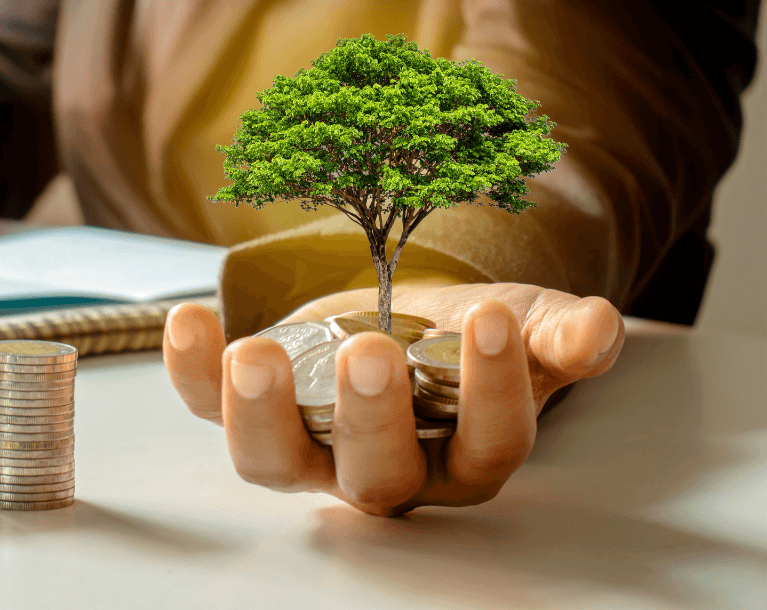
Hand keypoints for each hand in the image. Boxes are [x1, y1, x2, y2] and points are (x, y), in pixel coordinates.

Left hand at [163, 282, 624, 515]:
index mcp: (463, 453)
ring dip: (257, 415)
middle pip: (376, 476)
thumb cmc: (463, 333)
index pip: (487, 444)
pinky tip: (188, 322)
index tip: (490, 320)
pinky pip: (204, 409)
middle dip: (371, 420)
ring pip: (274, 464)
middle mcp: (383, 467)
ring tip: (254, 355)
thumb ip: (558, 335)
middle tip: (371, 353)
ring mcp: (307, 445)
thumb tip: (597, 329)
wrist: (400, 309)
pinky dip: (188, 371)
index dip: (493, 391)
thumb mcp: (523, 325)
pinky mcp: (252, 408)